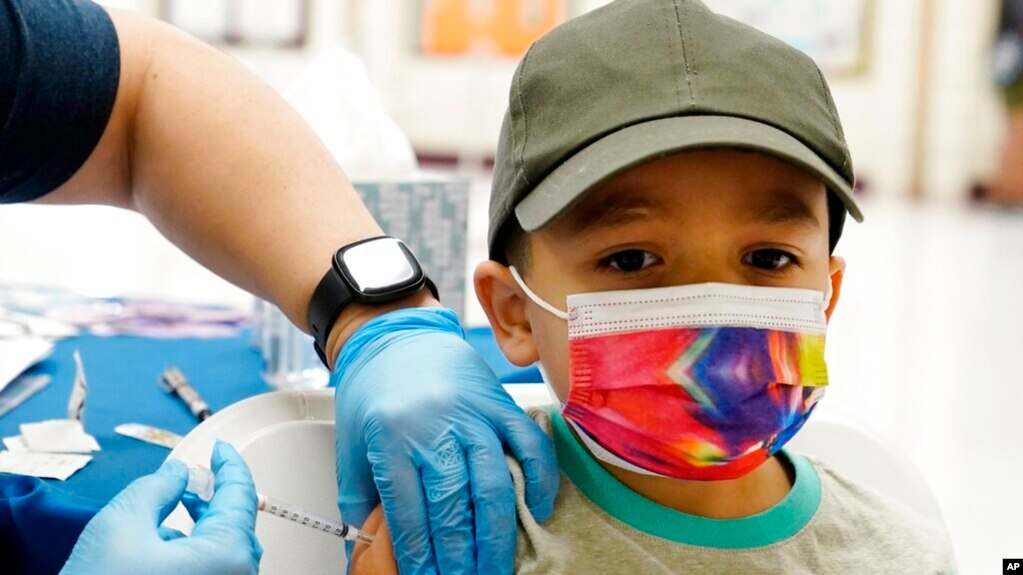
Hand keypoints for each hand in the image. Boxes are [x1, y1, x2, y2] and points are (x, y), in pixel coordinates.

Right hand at [61, 441, 261, 574]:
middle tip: (198, 473)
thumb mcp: (122, 523)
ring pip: (223, 548)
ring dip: (204, 522)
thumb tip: (178, 473)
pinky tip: (166, 542)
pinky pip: (211, 569)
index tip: (221, 449)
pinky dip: (195, 549)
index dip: (229, 464)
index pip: (240, 495)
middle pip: (236, 523)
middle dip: (215, 495)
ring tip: (180, 502)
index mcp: (228, 554)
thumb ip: (157, 488)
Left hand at [333, 308, 558, 574]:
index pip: (409, 512)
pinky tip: (537, 511)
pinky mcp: (502, 402)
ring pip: (493, 483)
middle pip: (453, 504)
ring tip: (495, 567)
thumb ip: (360, 497)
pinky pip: (530, 446)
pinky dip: (539, 481)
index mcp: (391, 437)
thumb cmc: (374, 391)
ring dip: (497, 535)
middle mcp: (435, 424)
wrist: (397, 335)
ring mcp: (473, 413)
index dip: (420, 556)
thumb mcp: (352, 444)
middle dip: (460, 556)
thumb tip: (367, 549)